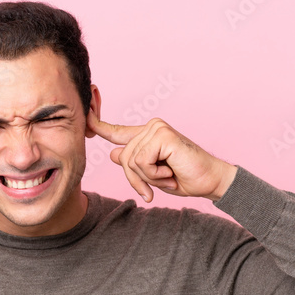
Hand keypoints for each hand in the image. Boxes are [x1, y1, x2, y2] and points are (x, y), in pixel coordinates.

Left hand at [87, 114, 236, 202]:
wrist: (209, 181)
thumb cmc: (184, 178)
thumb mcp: (151, 175)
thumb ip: (133, 163)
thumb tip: (113, 153)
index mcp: (146, 135)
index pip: (115, 131)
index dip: (97, 124)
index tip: (84, 110)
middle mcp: (150, 127)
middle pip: (122, 158)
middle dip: (136, 179)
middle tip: (158, 184)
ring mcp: (156, 129)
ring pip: (131, 162)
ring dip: (149, 178)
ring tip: (168, 176)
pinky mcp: (162, 135)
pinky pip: (142, 162)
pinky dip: (154, 175)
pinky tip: (170, 172)